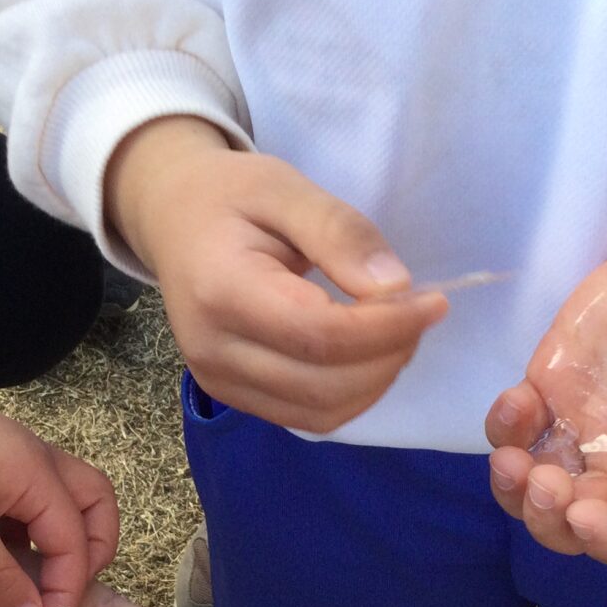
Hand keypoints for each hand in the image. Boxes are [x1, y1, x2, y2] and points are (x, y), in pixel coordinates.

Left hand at [0, 380, 119, 606]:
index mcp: (36, 469)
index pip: (75, 538)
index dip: (67, 590)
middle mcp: (33, 461)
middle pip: (92, 504)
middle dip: (91, 553)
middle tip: (63, 595)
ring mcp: (7, 463)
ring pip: (60, 504)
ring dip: (60, 544)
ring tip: (36, 586)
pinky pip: (25, 506)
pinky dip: (27, 536)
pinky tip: (2, 562)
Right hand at [105, 117, 446, 432]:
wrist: (174, 220)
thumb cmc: (231, 197)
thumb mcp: (287, 188)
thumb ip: (340, 232)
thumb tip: (395, 287)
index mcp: (221, 289)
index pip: (320, 334)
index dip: (387, 327)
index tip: (432, 301)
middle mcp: (212, 349)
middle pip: (324, 385)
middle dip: (389, 356)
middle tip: (420, 314)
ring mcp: (217, 381)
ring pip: (320, 413)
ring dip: (376, 382)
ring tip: (397, 333)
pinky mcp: (231, 396)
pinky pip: (307, 418)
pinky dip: (351, 396)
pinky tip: (368, 356)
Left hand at [483, 191, 606, 567]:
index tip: (586, 516)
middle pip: (570, 522)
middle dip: (547, 518)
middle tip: (543, 483)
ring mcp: (583, 428)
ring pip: (531, 485)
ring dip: (512, 487)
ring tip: (510, 459)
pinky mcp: (554, 385)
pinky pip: (515, 425)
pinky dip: (504, 426)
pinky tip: (518, 403)